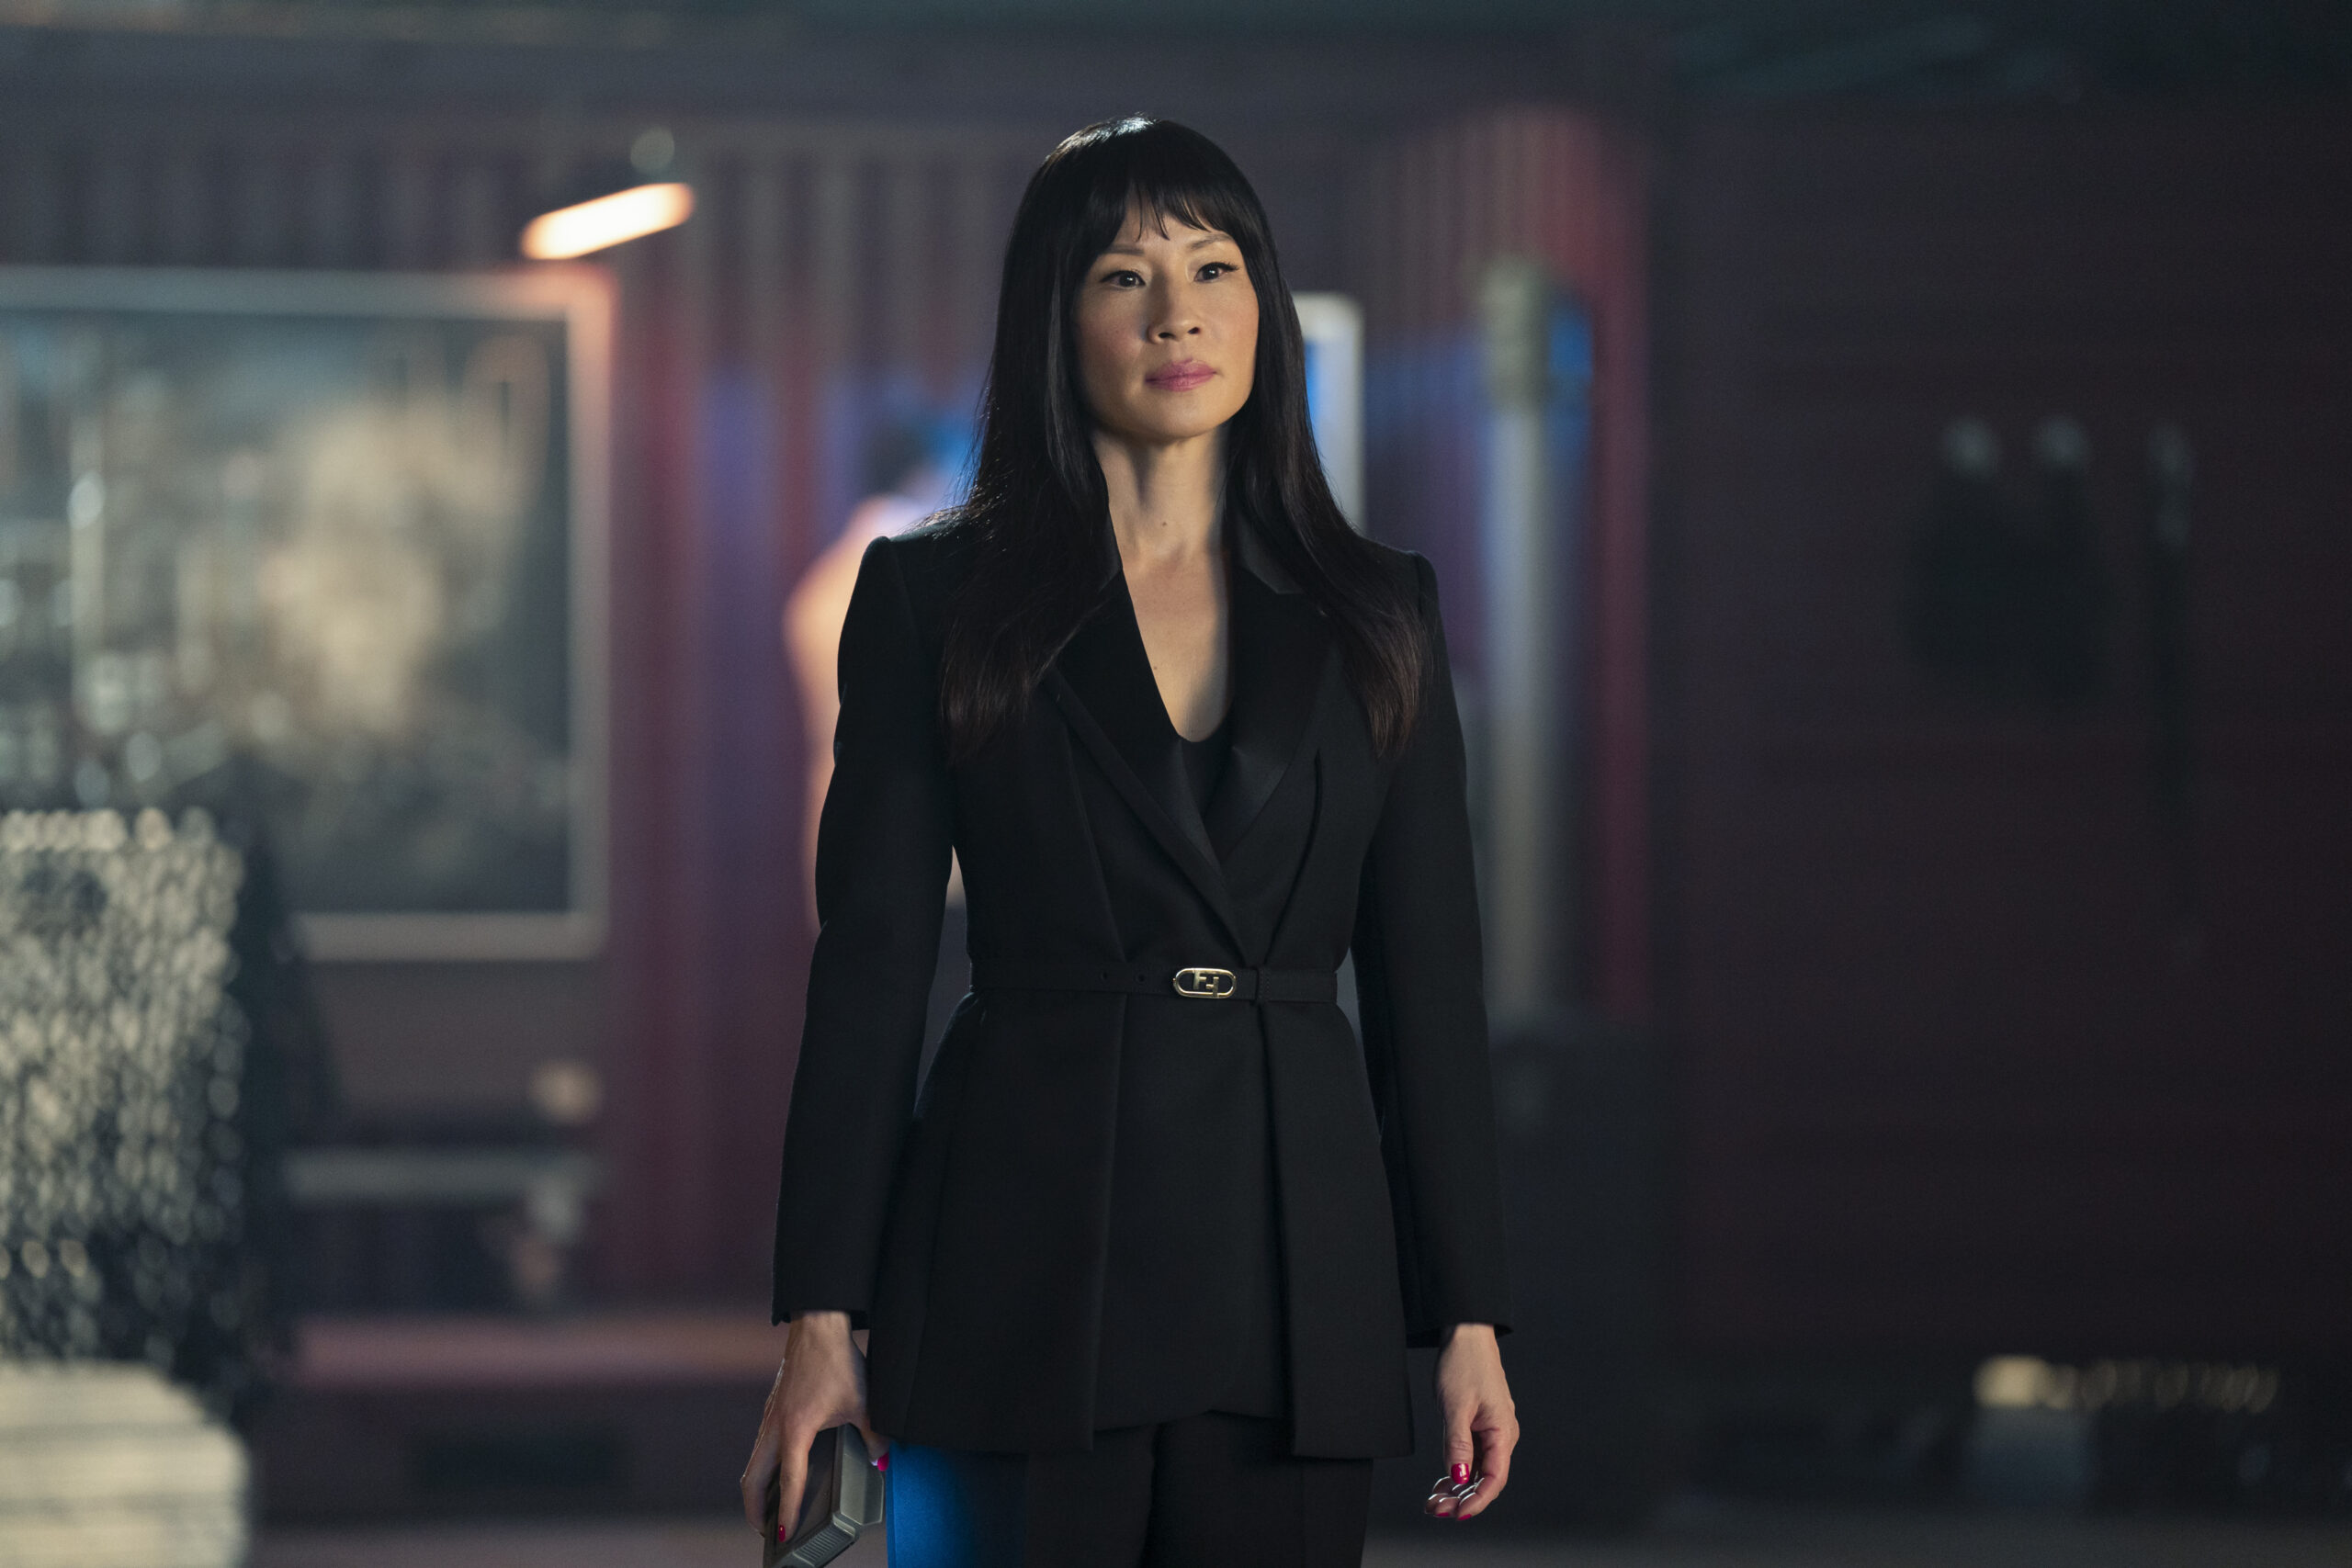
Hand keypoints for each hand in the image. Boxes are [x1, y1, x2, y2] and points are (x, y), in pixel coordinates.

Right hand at [740, 1311, 887, 1538]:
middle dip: (755, 1509)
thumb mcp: (863, 1401)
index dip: (787, 1511)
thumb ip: (874, 1434)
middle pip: (752, 1479)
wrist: (817, 1326)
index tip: (786, 1534)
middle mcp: (775, 1427)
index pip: (789, 1481)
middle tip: (766, 1531)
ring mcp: (769, 1417)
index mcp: (795, 1429)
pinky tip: (777, 1472)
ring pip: (753, 1463)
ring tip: (768, 1510)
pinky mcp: (772, 1409)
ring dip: (756, 1489)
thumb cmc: (836, 1361)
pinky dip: (762, 1468)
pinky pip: (760, 1448)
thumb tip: (882, 1459)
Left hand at [1424, 1322, 1515, 1521]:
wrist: (1466, 1336)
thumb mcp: (1456, 1406)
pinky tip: (1442, 1484)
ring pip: (1477, 1470)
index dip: (1476, 1501)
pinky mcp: (1480, 1427)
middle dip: (1462, 1499)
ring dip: (1457, 1488)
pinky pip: (1471, 1457)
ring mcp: (1491, 1432)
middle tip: (1435, 1510)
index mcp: (1503, 1432)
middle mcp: (1501, 1436)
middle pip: (1485, 1479)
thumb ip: (1458, 1444)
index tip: (1456, 1514)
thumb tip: (1460, 1478)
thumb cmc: (1464, 1365)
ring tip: (1434, 1502)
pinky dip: (1457, 1472)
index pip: (1494, 1479)